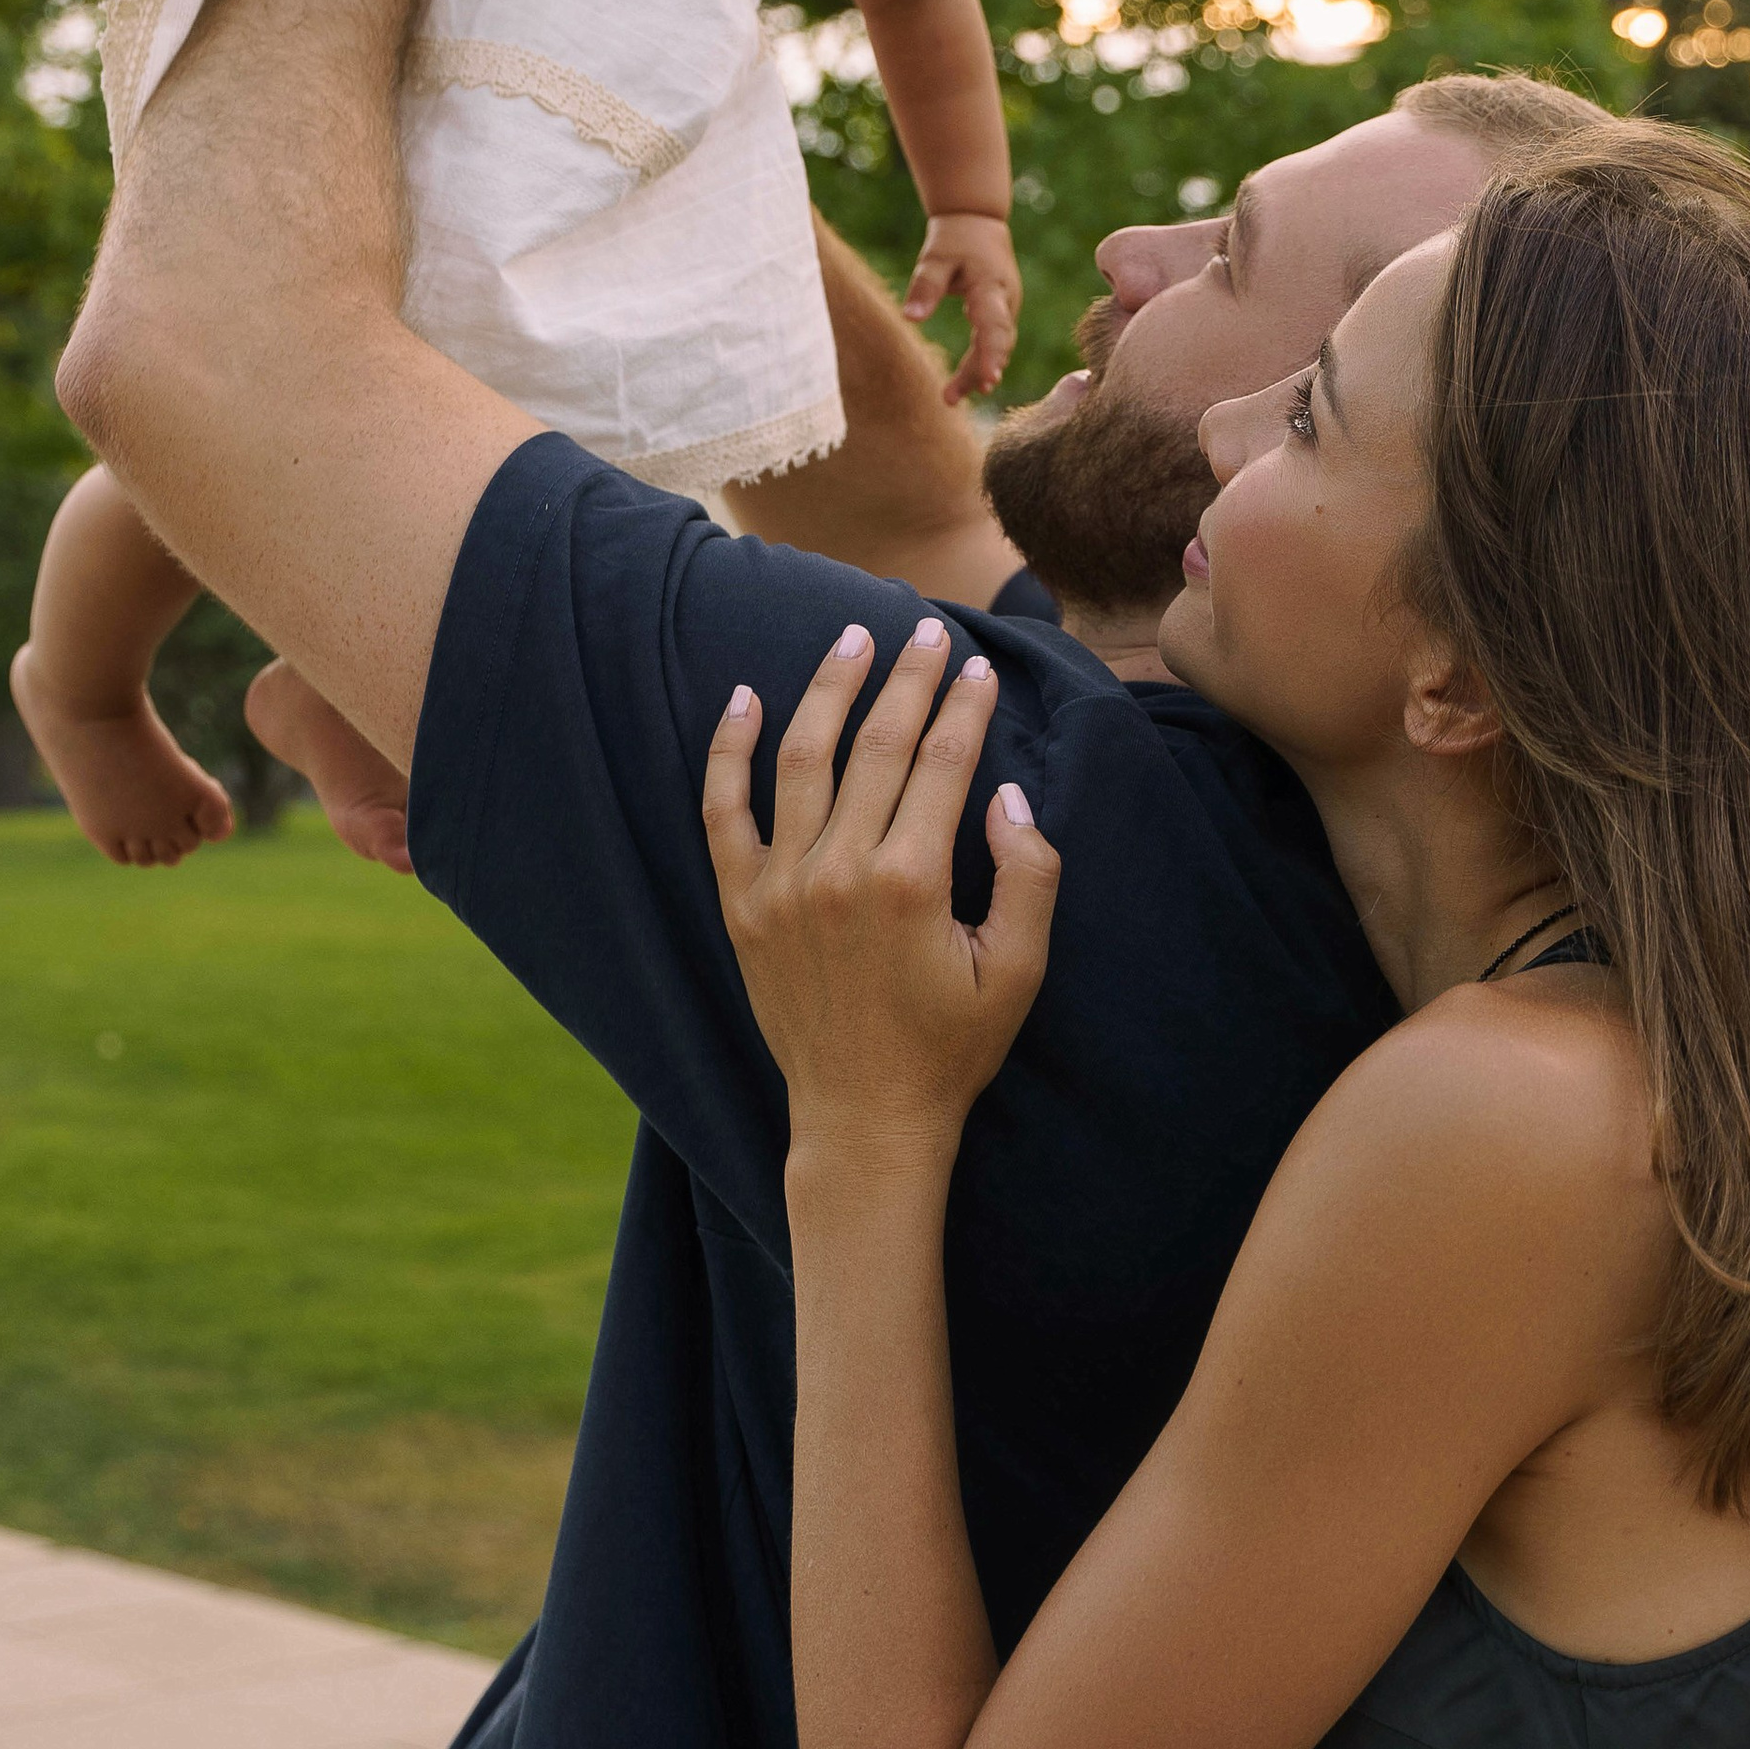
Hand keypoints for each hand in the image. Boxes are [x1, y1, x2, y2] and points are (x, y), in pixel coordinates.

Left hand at [704, 617, 1058, 1171]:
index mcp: (911, 883)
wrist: (863, 1118)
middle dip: (907, 680)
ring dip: (828, 690)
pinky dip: (729, 750)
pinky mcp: (743, 906)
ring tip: (851, 638)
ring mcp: (781, 887)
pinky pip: (723, 811)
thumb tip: (1007, 795)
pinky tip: (745, 697)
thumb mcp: (1019, 971)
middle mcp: (839, 872)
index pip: (943, 763)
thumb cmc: (951, 1048)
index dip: (965, 707)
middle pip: (878, 746)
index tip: (978, 666)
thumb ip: (1027, 875)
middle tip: (926, 630)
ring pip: (802, 759)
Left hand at [906, 212, 1019, 400]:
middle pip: (996, 345)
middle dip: (977, 373)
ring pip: (996, 346)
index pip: (994, 327)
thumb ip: (925, 287)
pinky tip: (966, 381)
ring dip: (976, 372)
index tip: (988, 380)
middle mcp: (1005, 302)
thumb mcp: (935, 258)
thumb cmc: (955, 239)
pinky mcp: (999, 311)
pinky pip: (993, 341)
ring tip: (950, 396)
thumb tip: (910, 319)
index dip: (991, 355)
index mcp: (991, 288)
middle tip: (950, 398)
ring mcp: (1005, 308)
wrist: (977, 220)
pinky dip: (980, 360)